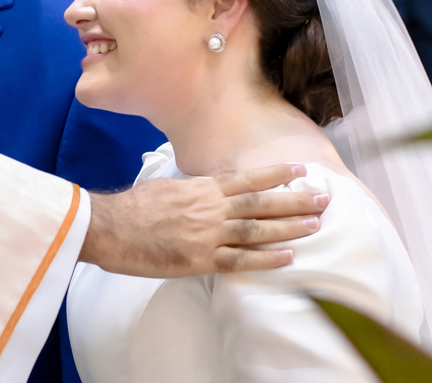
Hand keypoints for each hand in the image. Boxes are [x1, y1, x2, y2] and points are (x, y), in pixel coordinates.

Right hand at [79, 164, 327, 277]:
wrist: (107, 227)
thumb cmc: (131, 207)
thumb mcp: (165, 187)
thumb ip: (192, 189)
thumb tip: (208, 189)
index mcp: (200, 188)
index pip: (245, 179)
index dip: (275, 175)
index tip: (300, 170)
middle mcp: (209, 209)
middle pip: (260, 202)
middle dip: (294, 200)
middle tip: (323, 198)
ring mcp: (206, 235)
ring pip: (256, 230)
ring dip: (289, 227)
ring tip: (315, 224)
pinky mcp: (198, 260)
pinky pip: (239, 261)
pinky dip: (265, 259)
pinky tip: (287, 257)